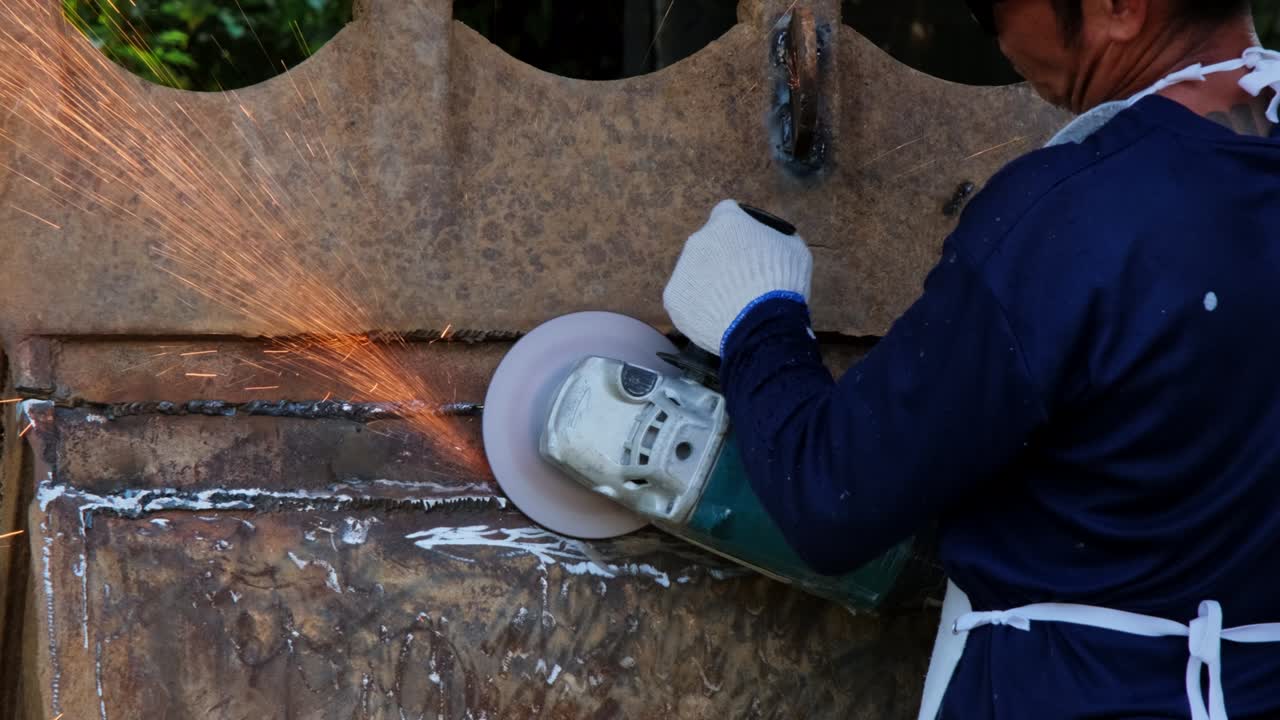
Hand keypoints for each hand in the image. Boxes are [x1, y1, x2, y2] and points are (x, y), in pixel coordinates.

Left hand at [663, 200, 812, 355]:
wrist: (760, 324)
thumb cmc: (782, 282)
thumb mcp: (793, 249)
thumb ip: (775, 237)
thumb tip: (770, 241)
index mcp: (726, 221)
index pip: (727, 214)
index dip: (739, 229)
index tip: (748, 245)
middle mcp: (698, 239)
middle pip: (708, 244)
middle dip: (721, 257)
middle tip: (740, 280)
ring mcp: (682, 269)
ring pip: (695, 271)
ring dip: (708, 281)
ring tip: (730, 303)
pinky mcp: (673, 297)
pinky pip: (687, 298)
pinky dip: (699, 306)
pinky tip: (717, 316)